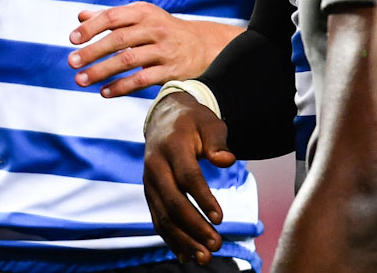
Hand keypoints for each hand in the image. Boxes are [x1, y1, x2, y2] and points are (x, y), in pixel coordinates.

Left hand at [68, 3, 238, 96]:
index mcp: (144, 12)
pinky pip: (142, 80)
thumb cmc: (162, 30)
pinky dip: (121, 86)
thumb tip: (81, 16)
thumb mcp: (141, 17)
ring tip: (81, 80)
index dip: (91, 28)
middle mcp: (155, 28)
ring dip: (101, 71)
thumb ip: (112, 17)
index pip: (112, 17)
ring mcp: (164, 50)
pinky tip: (104, 92)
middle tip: (71, 62)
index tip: (72, 39)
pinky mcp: (172, 71)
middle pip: (118, 39)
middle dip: (92, 51)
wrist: (203, 46)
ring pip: (128, 60)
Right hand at [144, 92, 233, 263]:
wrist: (164, 119)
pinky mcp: (150, 193)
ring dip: (183, 239)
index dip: (203, 198)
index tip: (221, 218)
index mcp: (171, 146)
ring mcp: (149, 181)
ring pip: (162, 215)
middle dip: (194, 226)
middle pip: (172, 201)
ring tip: (205, 258)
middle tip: (217, 244)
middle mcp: (155, 166)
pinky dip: (170, 239)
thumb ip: (218, 142)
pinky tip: (185, 255)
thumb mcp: (209, 124)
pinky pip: (157, 219)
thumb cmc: (193, 122)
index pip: (187, 176)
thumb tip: (227, 160)